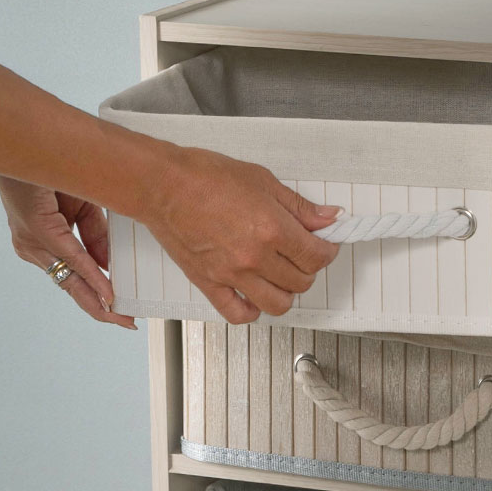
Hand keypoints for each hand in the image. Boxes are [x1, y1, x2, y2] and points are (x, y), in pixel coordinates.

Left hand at [0, 176, 136, 328]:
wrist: (26, 148)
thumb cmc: (48, 174)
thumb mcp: (81, 207)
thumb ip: (94, 235)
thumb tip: (108, 261)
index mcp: (43, 243)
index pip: (73, 276)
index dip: (96, 294)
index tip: (116, 306)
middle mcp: (35, 249)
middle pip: (72, 287)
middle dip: (100, 308)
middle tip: (122, 320)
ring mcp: (35, 243)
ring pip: (72, 280)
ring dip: (98, 299)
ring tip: (118, 312)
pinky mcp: (42, 233)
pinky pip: (73, 260)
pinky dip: (92, 276)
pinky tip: (106, 290)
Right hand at [143, 146, 340, 324]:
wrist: (162, 184)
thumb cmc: (206, 176)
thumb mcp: (263, 181)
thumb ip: (299, 206)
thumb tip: (328, 218)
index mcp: (271, 229)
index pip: (316, 256)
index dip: (328, 251)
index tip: (325, 245)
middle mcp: (254, 257)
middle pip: (301, 281)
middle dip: (309, 268)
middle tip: (303, 253)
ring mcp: (231, 274)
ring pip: (277, 304)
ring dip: (287, 292)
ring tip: (282, 274)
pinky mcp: (209, 283)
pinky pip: (238, 314)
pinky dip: (252, 310)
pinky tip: (255, 295)